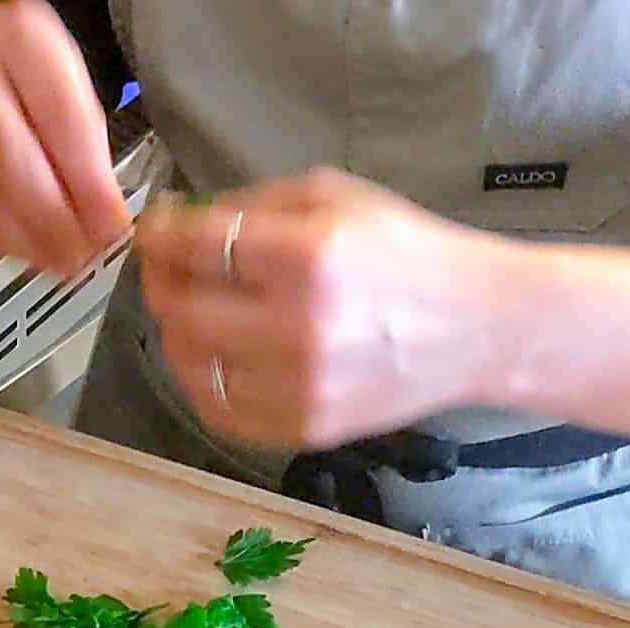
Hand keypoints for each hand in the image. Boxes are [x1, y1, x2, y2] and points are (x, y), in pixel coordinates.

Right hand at [0, 0, 130, 276]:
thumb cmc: (22, 60)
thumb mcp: (69, 79)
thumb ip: (87, 142)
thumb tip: (103, 212)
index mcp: (21, 40)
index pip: (59, 119)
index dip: (87, 183)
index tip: (111, 225)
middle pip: (7, 157)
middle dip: (50, 218)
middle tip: (81, 253)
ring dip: (16, 236)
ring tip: (52, 261)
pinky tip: (12, 250)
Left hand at [134, 169, 520, 449]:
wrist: (478, 328)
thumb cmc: (406, 252)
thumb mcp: (336, 198)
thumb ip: (251, 206)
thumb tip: (176, 222)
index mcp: (308, 256)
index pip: (196, 246)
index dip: (159, 237)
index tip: (151, 232)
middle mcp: (298, 326)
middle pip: (181, 309)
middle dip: (162, 284)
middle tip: (168, 271)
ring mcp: (299, 387)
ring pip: (190, 365)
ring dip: (177, 334)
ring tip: (193, 313)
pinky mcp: (305, 429)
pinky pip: (219, 412)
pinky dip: (203, 383)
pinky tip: (218, 358)